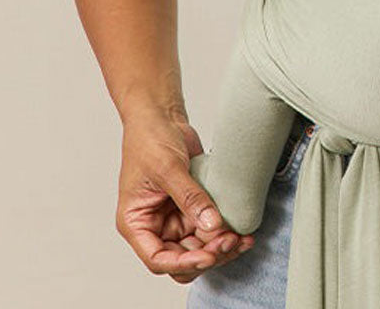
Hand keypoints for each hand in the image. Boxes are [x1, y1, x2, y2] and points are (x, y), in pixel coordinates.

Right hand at [116, 108, 254, 283]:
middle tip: (231, 241)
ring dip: (220, 246)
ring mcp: (175, 217)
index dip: (183, 263)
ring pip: (199, 246)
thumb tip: (211, 224)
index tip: (208, 255)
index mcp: (137, 223)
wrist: (161, 117)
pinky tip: (242, 230)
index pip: (158, 258)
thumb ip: (190, 198)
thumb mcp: (168, 169)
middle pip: (182, 257)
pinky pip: (209, 227)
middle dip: (207, 254)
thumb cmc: (149, 139)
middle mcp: (155, 225)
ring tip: (242, 239)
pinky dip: (224, 231)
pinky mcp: (192, 207)